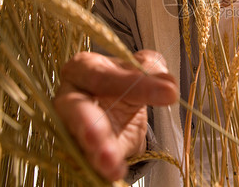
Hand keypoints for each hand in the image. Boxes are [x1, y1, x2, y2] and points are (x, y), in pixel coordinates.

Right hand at [54, 50, 177, 180]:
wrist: (122, 102)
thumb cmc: (126, 77)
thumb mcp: (142, 67)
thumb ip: (152, 70)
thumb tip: (169, 84)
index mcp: (82, 68)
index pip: (103, 76)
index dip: (132, 83)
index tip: (168, 91)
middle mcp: (69, 96)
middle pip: (75, 110)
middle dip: (88, 124)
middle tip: (100, 136)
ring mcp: (71, 126)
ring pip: (79, 139)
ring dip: (95, 151)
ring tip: (109, 160)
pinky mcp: (80, 149)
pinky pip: (89, 159)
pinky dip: (103, 167)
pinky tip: (116, 171)